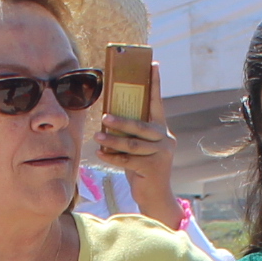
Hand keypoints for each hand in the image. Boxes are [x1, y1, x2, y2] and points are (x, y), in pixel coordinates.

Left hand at [96, 60, 175, 225]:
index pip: (157, 103)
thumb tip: (110, 117)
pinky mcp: (152, 169)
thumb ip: (133, 134)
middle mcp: (164, 139)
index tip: (153, 64)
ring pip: (132, 144)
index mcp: (161, 130)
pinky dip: (112, 157)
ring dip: (112, 140)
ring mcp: (160, 154)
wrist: (156, 196)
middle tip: (104, 116)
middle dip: (121, 121)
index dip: (155, 84)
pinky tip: (100, 153)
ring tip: (97, 136)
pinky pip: (128, 160)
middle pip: (140, 126)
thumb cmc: (143, 167)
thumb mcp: (141, 147)